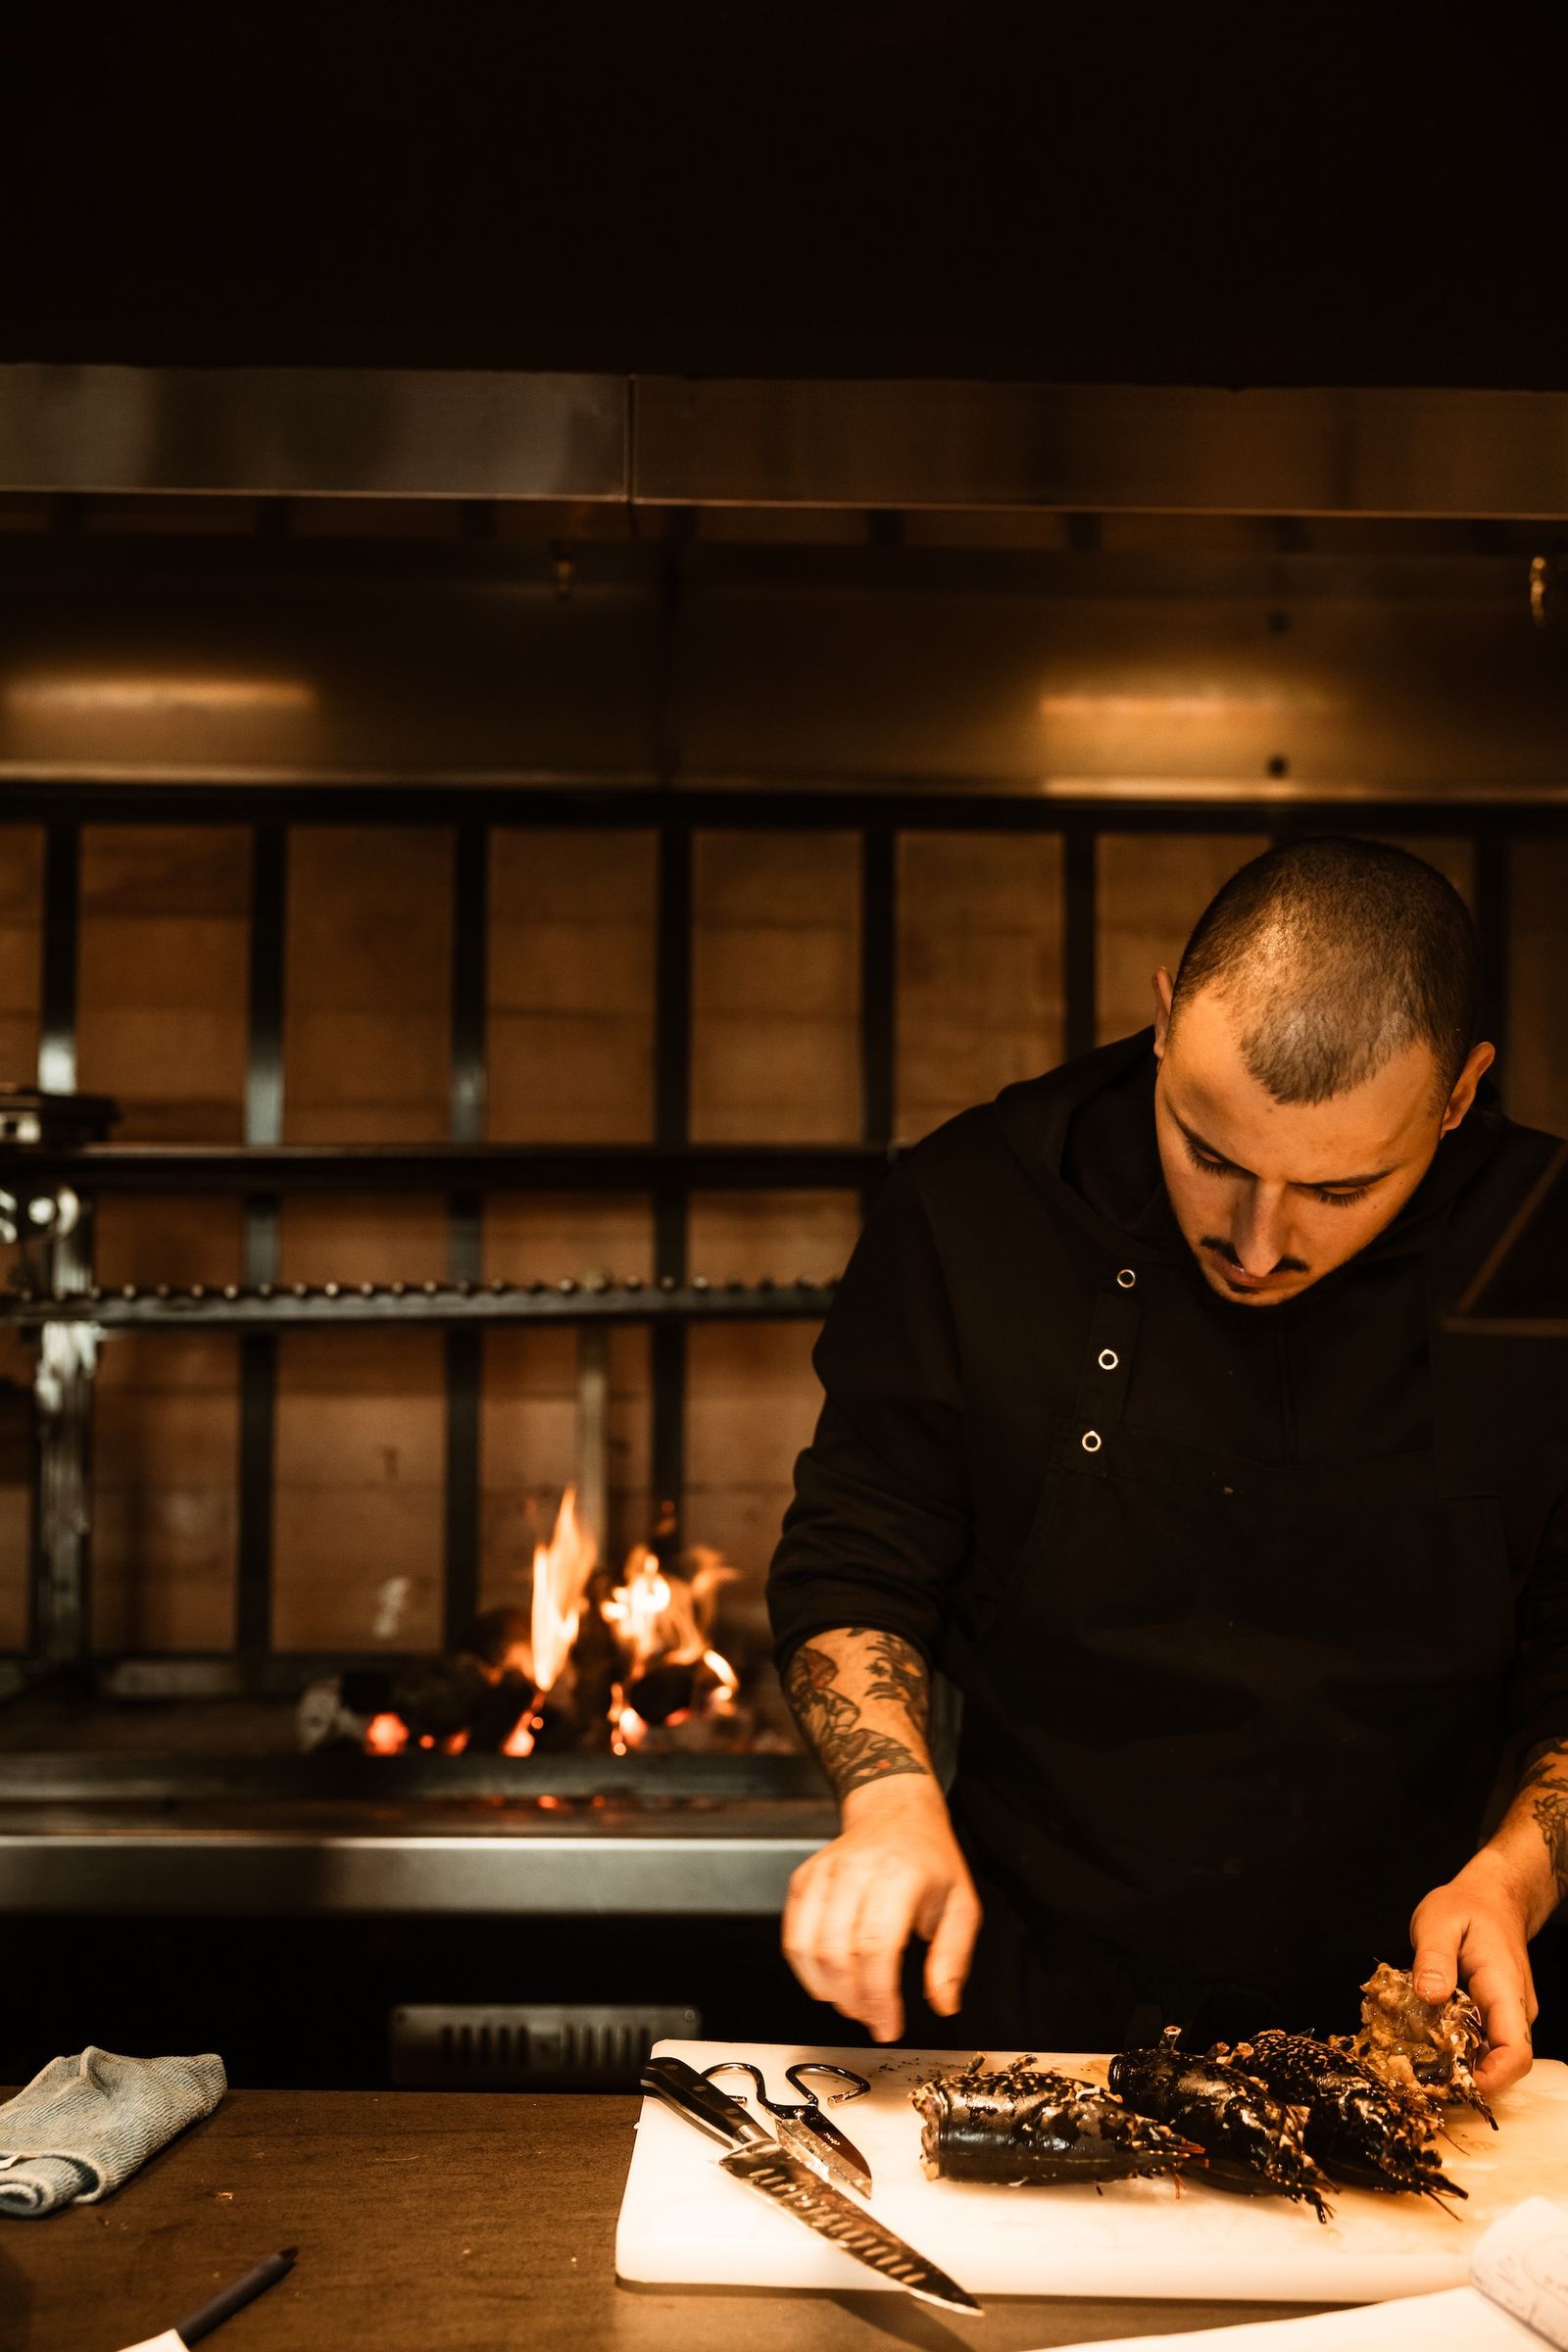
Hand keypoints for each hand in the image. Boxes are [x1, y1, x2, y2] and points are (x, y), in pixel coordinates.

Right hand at [782, 1776, 980, 2043]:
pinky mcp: (804, 1879)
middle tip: (872, 2018)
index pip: (877, 1948)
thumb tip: (943, 2004)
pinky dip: (805, 1970)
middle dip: (853, 2000)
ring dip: (827, 1990)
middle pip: (838, 1953)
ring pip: (808, 1948)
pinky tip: (828, 1982)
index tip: (889, 2027)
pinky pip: (792, 1936)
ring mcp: (824, 1873)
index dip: (879, 1997)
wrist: (895, 1812)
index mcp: (899, 1877)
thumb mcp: (961, 1905)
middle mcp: (856, 1872)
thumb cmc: (930, 1860)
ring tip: (852, 2002)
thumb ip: (953, 1958)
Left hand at [1409, 1850, 1538, 2098]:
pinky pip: (1478, 2041)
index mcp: (1505, 1990)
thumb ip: (1434, 1958)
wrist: (1491, 1898)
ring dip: (1456, 2064)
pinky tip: (1423, 2041)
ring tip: (1414, 2063)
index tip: (1450, 2083)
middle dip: (1464, 2078)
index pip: (1515, 2052)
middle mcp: (1513, 2010)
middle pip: (1501, 2063)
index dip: (1490, 2079)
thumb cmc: (1465, 1907)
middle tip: (1418, 2079)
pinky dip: (1454, 2047)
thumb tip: (1430, 1996)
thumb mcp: (1439, 1921)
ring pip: (1488, 2055)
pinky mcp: (1491, 2014)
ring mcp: (1504, 2015)